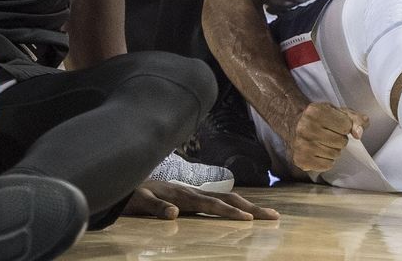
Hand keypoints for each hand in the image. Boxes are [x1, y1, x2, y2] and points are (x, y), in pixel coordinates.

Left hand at [125, 180, 279, 220]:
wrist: (127, 182)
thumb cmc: (132, 195)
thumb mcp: (139, 202)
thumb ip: (155, 208)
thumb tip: (174, 214)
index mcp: (184, 195)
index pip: (212, 205)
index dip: (231, 212)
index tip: (249, 220)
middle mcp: (193, 192)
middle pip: (228, 198)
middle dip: (252, 208)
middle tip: (274, 217)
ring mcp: (194, 192)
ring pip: (226, 197)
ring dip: (247, 205)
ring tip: (266, 214)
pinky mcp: (192, 196)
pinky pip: (218, 200)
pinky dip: (235, 205)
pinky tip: (243, 210)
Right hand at [288, 102, 367, 172]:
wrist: (292, 123)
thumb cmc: (318, 117)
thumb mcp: (337, 111)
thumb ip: (355, 119)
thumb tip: (359, 133)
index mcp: (315, 112)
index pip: (346, 126)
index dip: (344, 126)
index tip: (335, 123)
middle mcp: (306, 128)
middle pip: (341, 142)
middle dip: (339, 139)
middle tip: (328, 134)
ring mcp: (302, 145)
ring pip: (335, 155)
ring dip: (333, 150)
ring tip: (322, 142)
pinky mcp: (300, 160)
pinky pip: (327, 165)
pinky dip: (326, 160)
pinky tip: (318, 151)